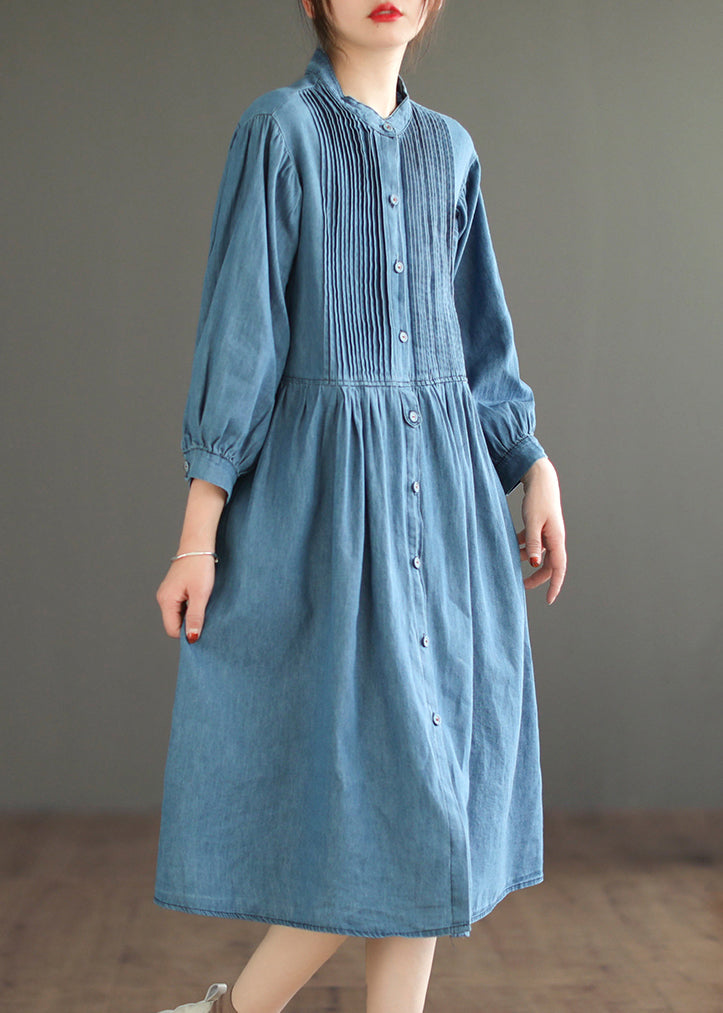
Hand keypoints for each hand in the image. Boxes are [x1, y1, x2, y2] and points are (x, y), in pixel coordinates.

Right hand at [155, 554, 216, 641]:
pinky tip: (200, 599)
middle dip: (189, 624)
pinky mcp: (174, 589)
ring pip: (178, 614)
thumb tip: (191, 638)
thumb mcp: (200, 594)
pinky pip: (180, 605)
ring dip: (191, 615)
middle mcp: (163, 598)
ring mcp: (167, 593)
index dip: (187, 633)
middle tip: (206, 615)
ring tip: (204, 604)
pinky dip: (190, 607)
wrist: (199, 545)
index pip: (173, 630)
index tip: (203, 628)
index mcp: (166, 600)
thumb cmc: (200, 567)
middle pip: (174, 623)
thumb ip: (195, 617)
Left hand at [516, 457, 566, 604]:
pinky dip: (523, 546)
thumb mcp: (532, 522)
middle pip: (549, 564)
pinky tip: (511, 544)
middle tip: (522, 584)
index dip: (554, 585)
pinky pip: (533, 542)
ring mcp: (548, 532)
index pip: (559, 568)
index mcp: (556, 538)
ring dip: (526, 558)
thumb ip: (532, 543)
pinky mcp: (540, 526)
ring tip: (510, 560)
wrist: (540, 478)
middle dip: (537, 576)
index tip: (549, 600)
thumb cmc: (537, 499)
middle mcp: (555, 537)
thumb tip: (533, 564)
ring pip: (539, 553)